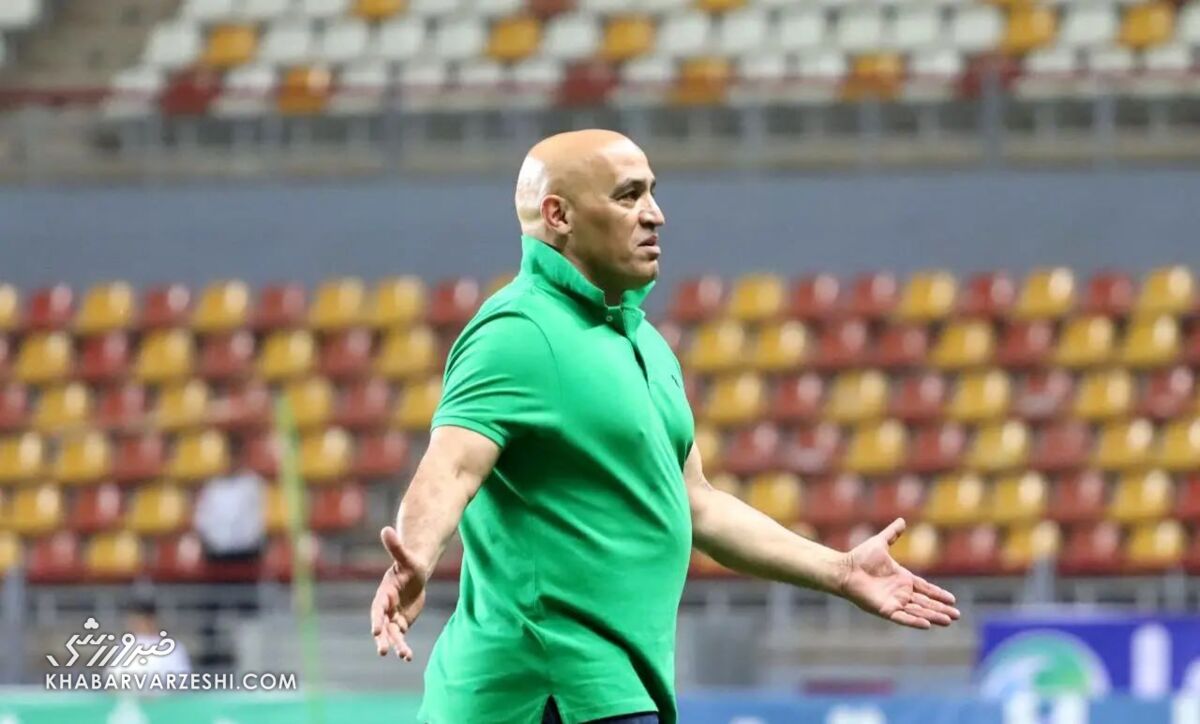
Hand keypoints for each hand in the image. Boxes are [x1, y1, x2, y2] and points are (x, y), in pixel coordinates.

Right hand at [370, 526, 426, 660]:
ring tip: (403, 655)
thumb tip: (386, 529)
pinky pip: (400, 637)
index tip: (376, 631)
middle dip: (382, 637)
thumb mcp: (406, 557)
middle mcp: (385, 608)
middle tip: (382, 650)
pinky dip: (403, 646)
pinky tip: (408, 657)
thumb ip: (395, 547)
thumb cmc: (409, 564)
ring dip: (395, 645)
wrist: (415, 573)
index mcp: (384, 593)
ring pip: (391, 634)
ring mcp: (392, 617)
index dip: (377, 619)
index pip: (378, 608)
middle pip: (382, 625)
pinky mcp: (401, 623)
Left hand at [840, 518, 960, 629]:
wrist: (844, 568)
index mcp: (902, 578)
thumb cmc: (860, 557)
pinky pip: (902, 617)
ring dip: (933, 616)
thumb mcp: (880, 543)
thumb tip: (902, 520)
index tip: (953, 600)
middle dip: (941, 609)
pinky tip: (927, 624)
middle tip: (957, 615)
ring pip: (918, 611)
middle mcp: (900, 592)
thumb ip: (892, 534)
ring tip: (948, 620)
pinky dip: (914, 621)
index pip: (925, 588)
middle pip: (926, 603)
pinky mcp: (885, 609)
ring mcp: (893, 601)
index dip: (938, 594)